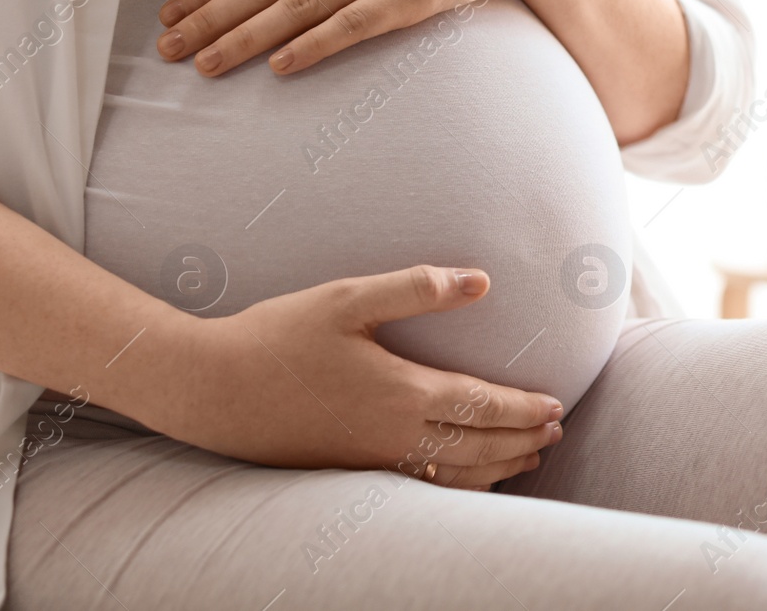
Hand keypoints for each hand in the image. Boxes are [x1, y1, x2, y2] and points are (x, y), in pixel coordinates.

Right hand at [157, 265, 562, 488]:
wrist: (210, 389)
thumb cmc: (278, 336)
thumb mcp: (347, 299)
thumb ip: (417, 288)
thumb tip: (481, 280)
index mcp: (402, 394)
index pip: (483, 406)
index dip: (524, 410)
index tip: (555, 407)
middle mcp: (393, 436)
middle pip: (479, 447)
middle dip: (523, 441)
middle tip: (555, 433)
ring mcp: (370, 460)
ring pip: (453, 475)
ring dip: (498, 467)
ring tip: (528, 458)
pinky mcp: (348, 471)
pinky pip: (420, 487)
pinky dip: (457, 485)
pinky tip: (465, 477)